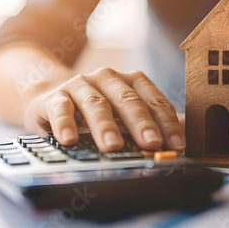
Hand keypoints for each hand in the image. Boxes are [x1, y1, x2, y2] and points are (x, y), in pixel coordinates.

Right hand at [23, 67, 185, 152]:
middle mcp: (108, 78)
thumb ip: (146, 129)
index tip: (177, 145)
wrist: (51, 99)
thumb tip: (175, 149)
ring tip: (113, 146)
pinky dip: (65, 123)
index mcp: (132, 81)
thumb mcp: (123, 117)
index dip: (168, 123)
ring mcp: (81, 85)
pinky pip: (61, 108)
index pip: (155, 101)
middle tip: (152, 143)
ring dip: (105, 125)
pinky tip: (70, 140)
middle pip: (128, 100)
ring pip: (96, 103)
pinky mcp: (55, 97)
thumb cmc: (97, 112)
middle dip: (141, 123)